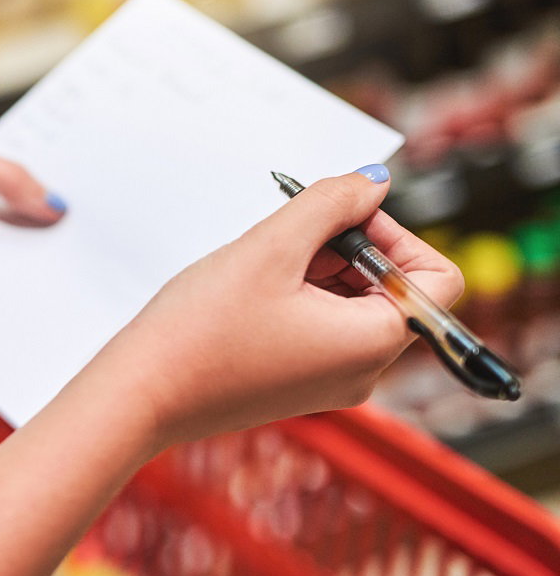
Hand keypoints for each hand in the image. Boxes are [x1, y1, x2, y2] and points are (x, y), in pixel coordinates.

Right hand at [81, 168, 464, 449]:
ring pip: (351, 303)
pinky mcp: (296, 383)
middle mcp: (362, 372)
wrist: (140, 394)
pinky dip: (297, 294)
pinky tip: (252, 287)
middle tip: (289, 232)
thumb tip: (373, 181)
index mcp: (373, 344)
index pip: (434, 277)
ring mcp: (328, 382)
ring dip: (317, 267)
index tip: (338, 216)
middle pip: (390, 287)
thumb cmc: (199, 333)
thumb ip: (331, 203)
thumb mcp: (270, 247)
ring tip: (262, 262)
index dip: (393, 233)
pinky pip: (321, 326)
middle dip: (347, 247)